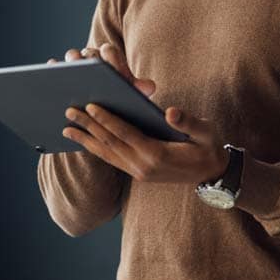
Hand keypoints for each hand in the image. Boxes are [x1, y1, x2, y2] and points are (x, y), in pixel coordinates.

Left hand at [46, 43, 229, 184]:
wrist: (212, 175)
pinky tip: (85, 141)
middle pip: (110, 143)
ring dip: (86, 140)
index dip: (107, 120)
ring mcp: (138, 172)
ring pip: (106, 154)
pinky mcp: (137, 174)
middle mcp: (143, 166)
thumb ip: (188, 122)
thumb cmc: (208, 147)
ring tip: (66, 128)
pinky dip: (96, 150)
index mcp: (157, 154)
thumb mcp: (205, 132)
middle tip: (69, 111)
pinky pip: (112, 160)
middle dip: (89, 126)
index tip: (91, 105)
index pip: (126, 134)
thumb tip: (170, 112)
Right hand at [47, 42, 155, 97]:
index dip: (110, 56)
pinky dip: (53, 68)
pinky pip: (56, 66)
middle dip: (86, 57)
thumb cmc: (118, 93)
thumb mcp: (128, 91)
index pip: (110, 52)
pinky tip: (50, 77)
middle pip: (89, 53)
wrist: (103, 100)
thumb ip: (138, 88)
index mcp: (110, 60)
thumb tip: (149, 87)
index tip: (108, 60)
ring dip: (69, 61)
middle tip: (83, 62)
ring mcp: (77, 64)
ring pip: (72, 57)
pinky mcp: (62, 72)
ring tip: (66, 70)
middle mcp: (93, 58)